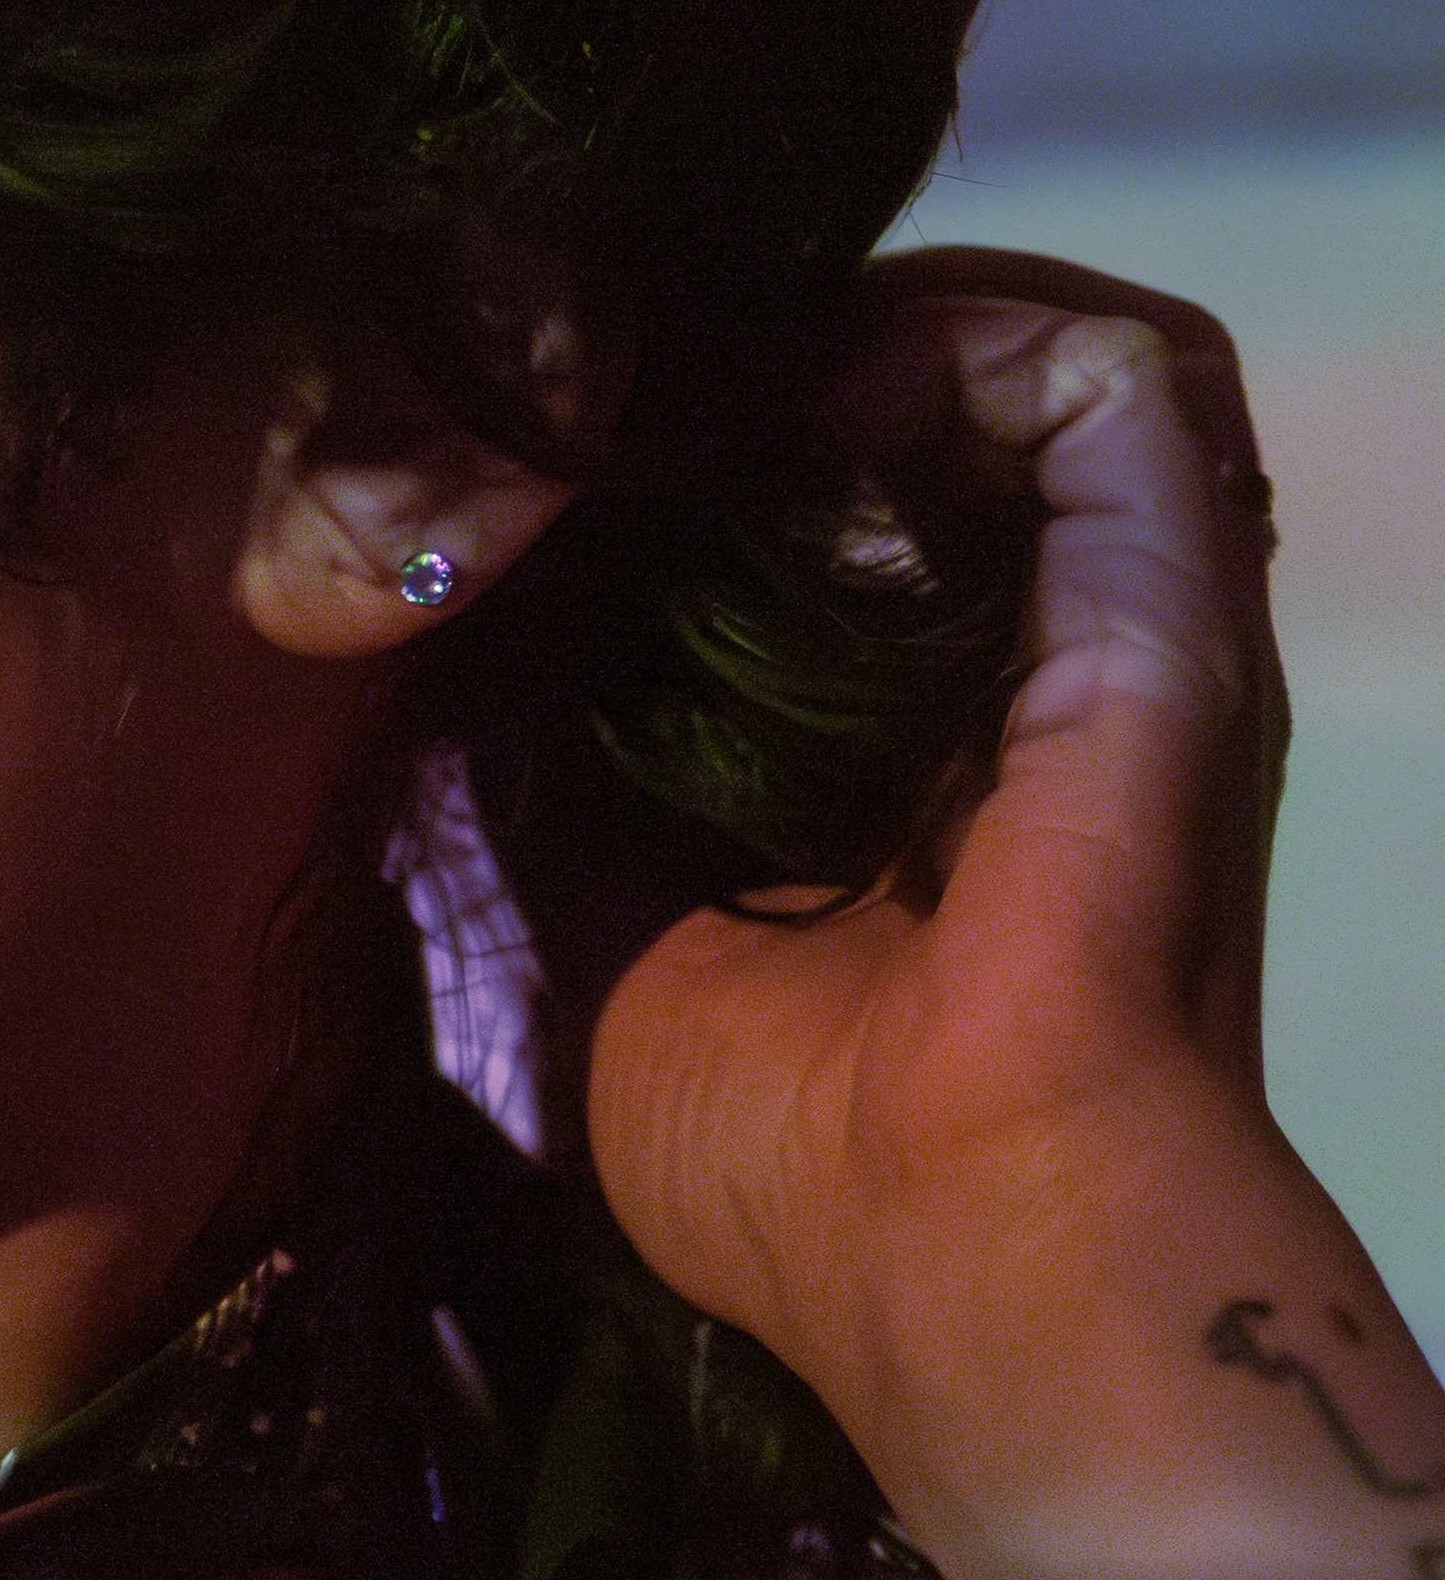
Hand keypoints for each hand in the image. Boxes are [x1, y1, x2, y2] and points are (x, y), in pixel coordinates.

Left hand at [584, 251, 1439, 1579]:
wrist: (955, 1260)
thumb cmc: (782, 1164)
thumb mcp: (584, 943)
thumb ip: (519, 808)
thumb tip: (411, 676)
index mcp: (897, 738)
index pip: (831, 498)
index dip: (716, 431)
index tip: (578, 425)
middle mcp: (1019, 656)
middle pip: (932, 399)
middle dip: (787, 351)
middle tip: (645, 368)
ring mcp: (1109, 623)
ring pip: (1038, 351)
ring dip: (880, 319)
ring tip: (734, 354)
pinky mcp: (1169, 612)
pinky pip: (1118, 385)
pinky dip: (977, 333)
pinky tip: (827, 374)